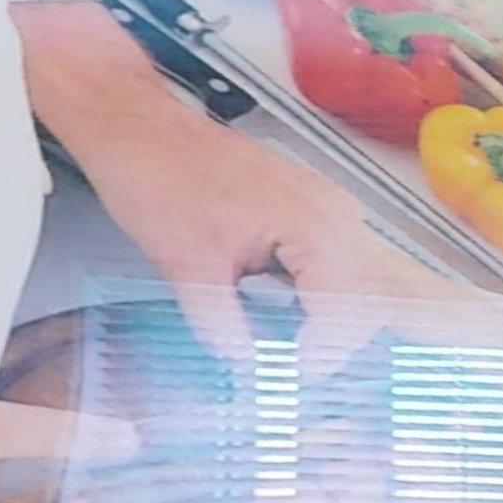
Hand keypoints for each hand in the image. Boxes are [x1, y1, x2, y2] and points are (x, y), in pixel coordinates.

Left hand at [11, 0, 483, 368]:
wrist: (134, 125)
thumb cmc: (156, 172)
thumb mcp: (185, 266)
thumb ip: (222, 325)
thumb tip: (246, 366)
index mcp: (315, 225)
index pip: (348, 310)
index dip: (323, 353)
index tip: (292, 377)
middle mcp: (334, 213)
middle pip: (367, 297)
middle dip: (337, 339)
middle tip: (298, 370)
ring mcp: (328, 207)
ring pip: (357, 281)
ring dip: (330, 318)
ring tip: (294, 347)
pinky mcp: (311, 208)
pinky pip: (336, 262)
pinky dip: (319, 294)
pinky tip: (288, 312)